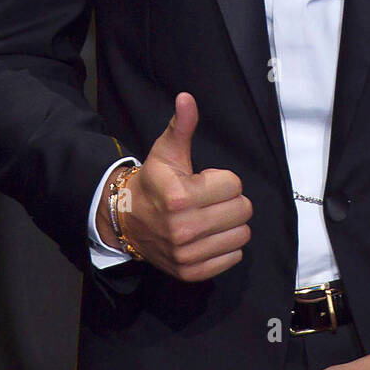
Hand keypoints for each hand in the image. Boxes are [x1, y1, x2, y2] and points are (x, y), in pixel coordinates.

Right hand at [98, 92, 252, 281]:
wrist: (127, 220)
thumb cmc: (154, 182)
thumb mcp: (166, 151)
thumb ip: (181, 125)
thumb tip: (187, 98)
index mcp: (180, 197)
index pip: (235, 185)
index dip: (222, 180)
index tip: (203, 181)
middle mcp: (184, 229)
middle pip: (242, 210)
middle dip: (229, 201)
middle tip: (209, 199)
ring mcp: (187, 254)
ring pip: (242, 234)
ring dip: (230, 224)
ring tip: (209, 216)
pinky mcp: (191, 272)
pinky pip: (233, 257)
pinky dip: (226, 245)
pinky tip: (208, 235)